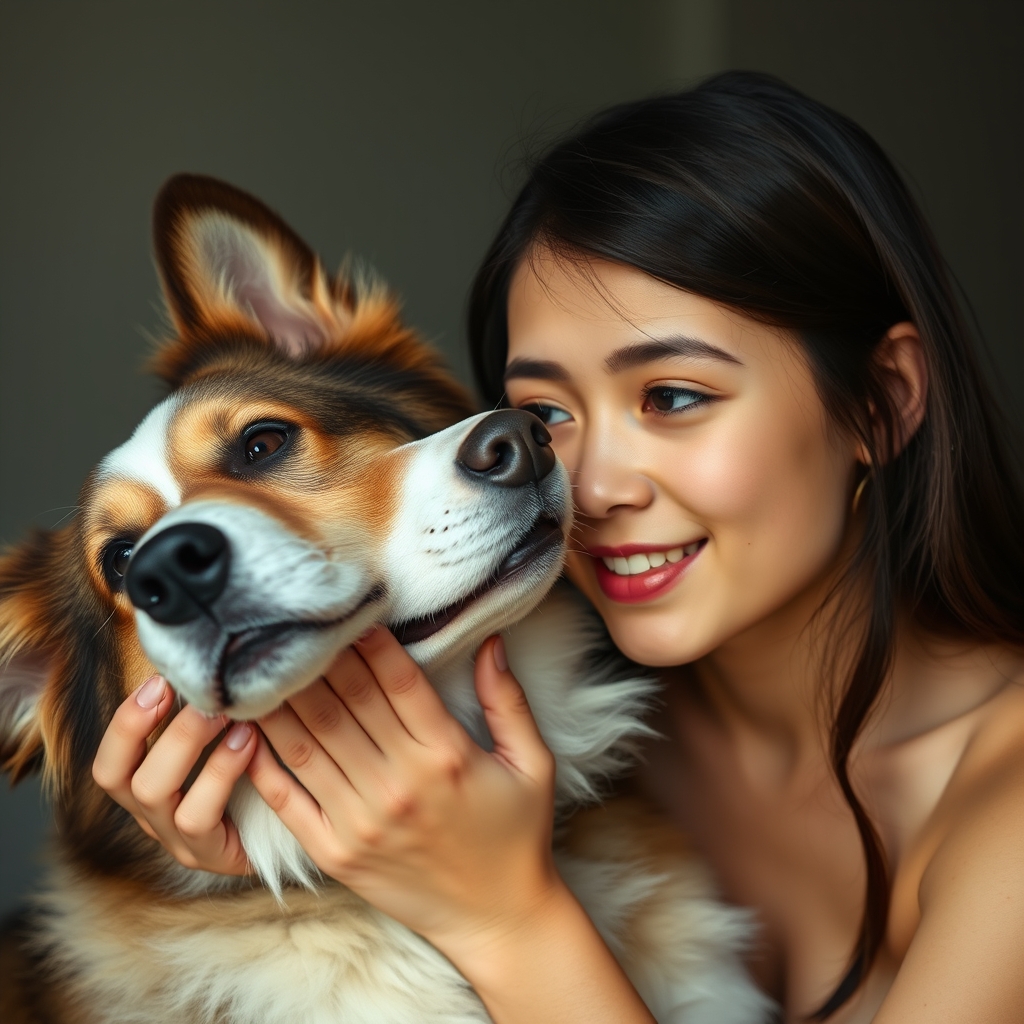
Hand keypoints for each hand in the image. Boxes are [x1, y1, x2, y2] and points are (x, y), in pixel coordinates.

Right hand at [92, 674, 255, 874]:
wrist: (306, 828)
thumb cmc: (261, 770)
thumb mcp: (227, 737)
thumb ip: (210, 707)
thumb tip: (211, 654)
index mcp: (147, 786)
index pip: (109, 761)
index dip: (124, 721)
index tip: (159, 681)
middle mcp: (153, 816)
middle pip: (117, 776)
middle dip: (150, 725)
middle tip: (196, 694)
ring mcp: (179, 840)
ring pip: (154, 794)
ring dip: (187, 743)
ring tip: (227, 714)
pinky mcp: (212, 855)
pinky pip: (198, 818)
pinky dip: (220, 773)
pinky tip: (249, 743)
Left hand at [248, 628, 560, 954]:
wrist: (497, 920)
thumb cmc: (516, 835)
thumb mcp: (532, 764)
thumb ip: (507, 701)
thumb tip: (489, 641)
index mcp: (446, 756)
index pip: (398, 681)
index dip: (370, 642)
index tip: (350, 610)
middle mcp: (398, 785)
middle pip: (344, 703)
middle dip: (317, 657)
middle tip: (291, 620)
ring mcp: (360, 821)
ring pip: (308, 743)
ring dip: (279, 698)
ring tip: (257, 661)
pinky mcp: (334, 852)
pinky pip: (288, 800)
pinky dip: (262, 763)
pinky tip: (244, 729)